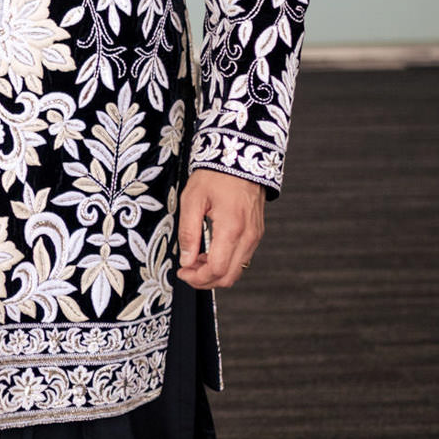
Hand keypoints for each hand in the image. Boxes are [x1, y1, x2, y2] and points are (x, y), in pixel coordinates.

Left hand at [177, 168, 265, 288]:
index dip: (198, 278)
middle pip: (229, 276)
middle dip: (205, 280)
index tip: (182, 272)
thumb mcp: (192, 199)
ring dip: (215, 272)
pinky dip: (226, 263)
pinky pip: (242, 258)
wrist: (240, 158)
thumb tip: (186, 260)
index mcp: (232, 229)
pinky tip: (210, 253)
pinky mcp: (256, 233)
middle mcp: (248, 236)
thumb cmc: (216, 175)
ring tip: (195, 260)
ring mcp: (255, 236)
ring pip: (238, 270)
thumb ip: (188, 232)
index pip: (217, 269)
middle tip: (186, 271)